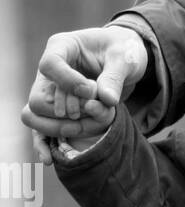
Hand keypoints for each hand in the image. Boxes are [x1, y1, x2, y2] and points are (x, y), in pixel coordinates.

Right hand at [22, 26, 147, 163]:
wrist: (125, 59)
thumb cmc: (124, 50)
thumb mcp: (125, 58)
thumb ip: (115, 77)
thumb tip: (107, 100)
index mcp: (62, 47)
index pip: (50, 65)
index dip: (68, 82)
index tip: (91, 91)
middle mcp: (50, 71)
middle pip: (38, 97)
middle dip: (65, 111)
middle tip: (92, 111)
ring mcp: (50, 91)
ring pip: (37, 116)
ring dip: (62, 127)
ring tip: (88, 127)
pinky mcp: (57, 109)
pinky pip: (41, 128)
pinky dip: (44, 144)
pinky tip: (48, 160)